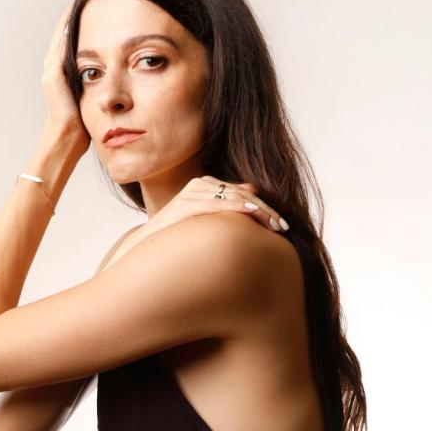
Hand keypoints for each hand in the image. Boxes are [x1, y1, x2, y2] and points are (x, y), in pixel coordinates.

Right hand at [41, 3, 89, 159]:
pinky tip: (78, 14)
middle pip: (66, 31)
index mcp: (64, 72)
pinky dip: (69, 27)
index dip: (87, 22)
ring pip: (62, 34)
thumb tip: (118, 75)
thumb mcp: (93, 99)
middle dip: (80, 12)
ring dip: (74, 15)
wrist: (67, 143)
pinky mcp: (53, 75)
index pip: (73, 39)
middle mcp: (54, 67)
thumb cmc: (83, 128)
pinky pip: (61, 45)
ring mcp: (51, 70)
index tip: (102, 5)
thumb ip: (99, 84)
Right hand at [147, 176, 288, 234]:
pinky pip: (217, 203)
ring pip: (234, 197)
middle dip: (265, 211)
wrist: (147, 246)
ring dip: (258, 211)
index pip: (242, 193)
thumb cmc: (177, 236)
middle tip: (284, 227)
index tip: (282, 225)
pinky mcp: (185, 204)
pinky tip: (253, 213)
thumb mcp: (205, 219)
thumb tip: (252, 189)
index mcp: (205, 185)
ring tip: (275, 225)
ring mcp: (191, 192)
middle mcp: (199, 184)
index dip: (264, 208)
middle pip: (241, 194)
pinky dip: (237, 206)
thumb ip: (226, 203)